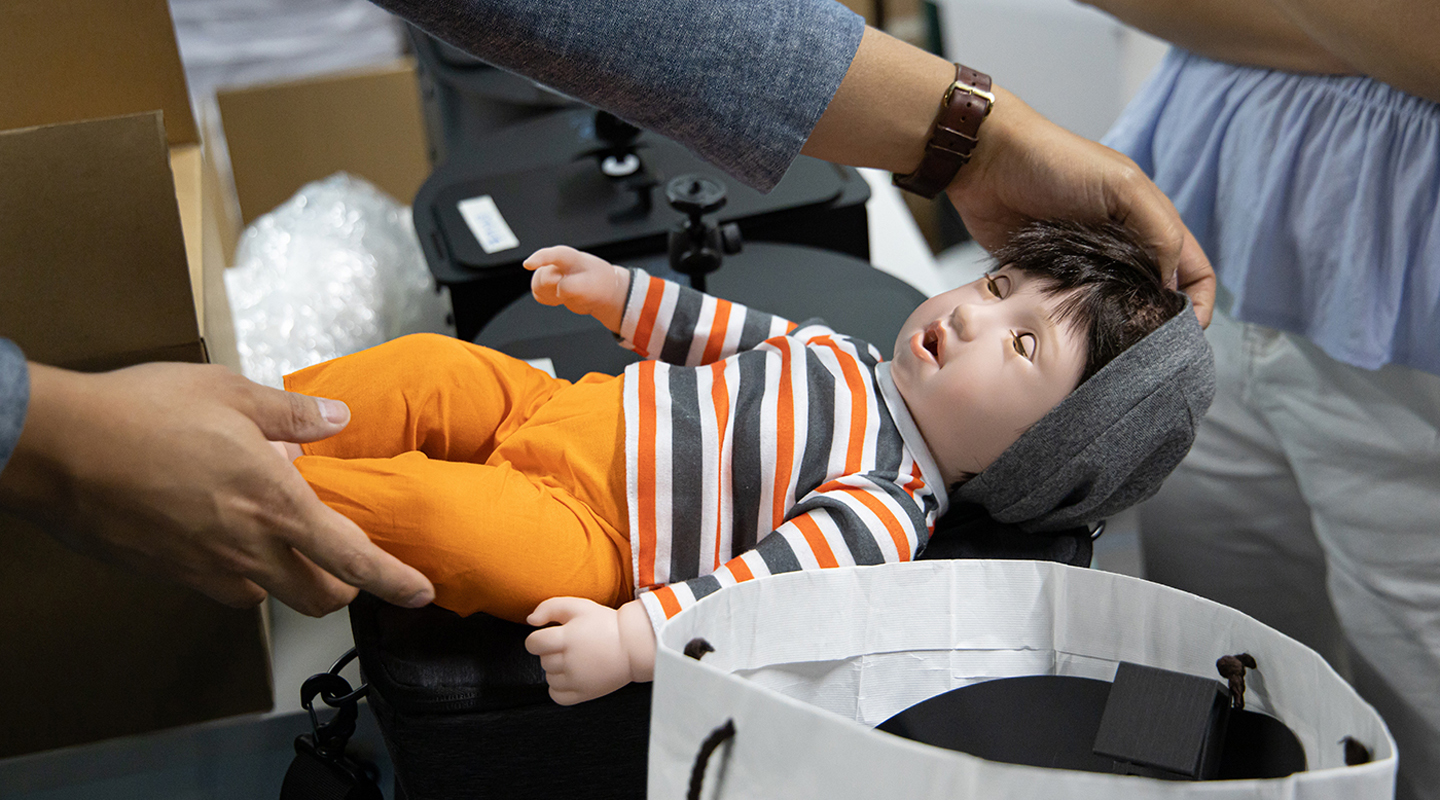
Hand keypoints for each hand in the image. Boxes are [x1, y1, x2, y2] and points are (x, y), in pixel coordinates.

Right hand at [0, 361, 434, 616]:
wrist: (56, 448)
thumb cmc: (141, 412)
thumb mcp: (230, 393)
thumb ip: (292, 414)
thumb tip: (334, 422)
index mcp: (274, 503)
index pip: (352, 558)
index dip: (392, 581)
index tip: (419, 593)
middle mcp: (246, 548)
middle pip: (318, 596)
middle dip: (344, 587)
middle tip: (347, 559)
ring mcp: (204, 568)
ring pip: (269, 593)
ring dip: (288, 575)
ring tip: (278, 531)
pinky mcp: (169, 575)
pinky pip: (222, 585)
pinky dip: (240, 568)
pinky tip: (225, 530)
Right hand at [523, 245, 629, 333]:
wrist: (601, 288)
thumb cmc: (597, 284)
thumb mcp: (592, 287)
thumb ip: (575, 287)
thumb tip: (559, 289)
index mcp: (572, 258)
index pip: (556, 255)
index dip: (541, 259)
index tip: (527, 265)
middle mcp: (558, 263)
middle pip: (544, 276)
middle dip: (552, 287)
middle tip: (565, 292)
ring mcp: (551, 272)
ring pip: (538, 286)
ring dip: (551, 295)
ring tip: (567, 295)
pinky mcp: (547, 284)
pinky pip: (539, 295)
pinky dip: (549, 299)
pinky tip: (560, 297)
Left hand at [526, 597, 656, 704]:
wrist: (632, 645)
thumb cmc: (605, 624)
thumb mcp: (578, 606)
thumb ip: (549, 607)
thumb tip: (530, 620)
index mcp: (568, 638)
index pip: (533, 643)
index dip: (536, 639)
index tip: (547, 637)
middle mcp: (570, 661)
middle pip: (543, 660)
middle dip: (551, 652)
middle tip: (569, 646)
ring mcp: (577, 680)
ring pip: (549, 678)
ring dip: (556, 669)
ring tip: (573, 659)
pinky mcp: (584, 693)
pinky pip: (556, 696)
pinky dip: (558, 688)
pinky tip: (570, 676)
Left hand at [948, 86, 1215, 325]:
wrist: (987, 163)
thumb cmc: (1058, 163)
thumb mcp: (1123, 187)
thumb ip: (1158, 231)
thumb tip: (1171, 285)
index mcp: (1148, 224)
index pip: (1193, 271)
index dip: (1199, 302)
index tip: (1189, 334)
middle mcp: (1121, 250)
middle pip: (1153, 300)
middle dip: (1155, 326)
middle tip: (1144, 349)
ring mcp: (1084, 267)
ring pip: (1113, 312)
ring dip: (1114, 330)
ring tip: (1109, 349)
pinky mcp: (1047, 278)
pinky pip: (1068, 311)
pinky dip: (1073, 327)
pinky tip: (1073, 340)